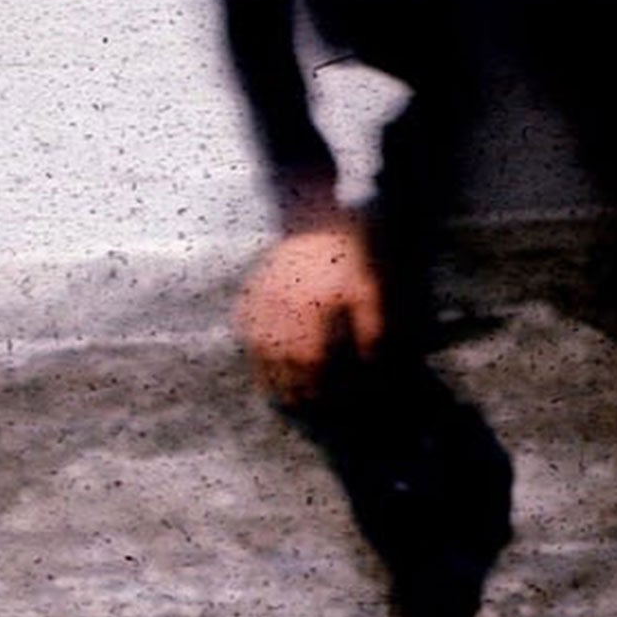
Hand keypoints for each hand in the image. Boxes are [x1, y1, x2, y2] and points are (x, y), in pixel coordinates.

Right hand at [233, 221, 385, 404]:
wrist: (316, 212)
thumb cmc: (348, 252)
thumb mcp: (369, 285)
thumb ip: (372, 325)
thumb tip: (372, 361)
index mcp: (310, 308)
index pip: (309, 359)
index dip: (316, 384)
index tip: (323, 401)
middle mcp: (280, 306)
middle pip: (279, 359)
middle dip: (289, 386)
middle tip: (300, 404)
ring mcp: (261, 296)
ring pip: (257, 344)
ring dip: (266, 372)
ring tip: (277, 392)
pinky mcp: (252, 287)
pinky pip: (244, 321)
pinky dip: (250, 343)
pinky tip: (258, 357)